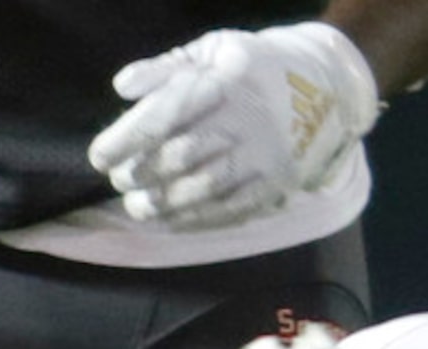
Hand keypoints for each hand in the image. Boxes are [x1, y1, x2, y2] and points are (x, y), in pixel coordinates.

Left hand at [89, 22, 379, 230]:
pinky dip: (201, 217)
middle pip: (183, 154)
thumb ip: (166, 67)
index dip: (126, 138)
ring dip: (167, 201)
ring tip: (139, 207)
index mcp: (225, 79)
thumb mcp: (213, 49)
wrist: (328, 87)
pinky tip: (175, 219)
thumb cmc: (255, 65)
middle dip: (143, 173)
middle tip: (119, 182)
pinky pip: (236, 206)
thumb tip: (122, 89)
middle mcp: (247, 118)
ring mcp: (267, 154)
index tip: (99, 157)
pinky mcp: (280, 181)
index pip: (166, 113)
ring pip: (208, 186)